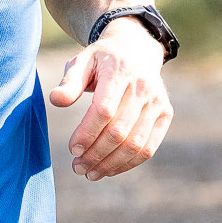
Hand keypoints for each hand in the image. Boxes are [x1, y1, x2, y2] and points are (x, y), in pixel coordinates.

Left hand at [47, 24, 172, 179]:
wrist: (136, 49)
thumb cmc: (102, 60)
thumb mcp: (82, 62)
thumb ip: (70, 82)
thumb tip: (56, 100)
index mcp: (120, 70)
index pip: (104, 110)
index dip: (87, 133)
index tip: (72, 149)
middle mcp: (144, 86)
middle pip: (119, 131)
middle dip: (96, 154)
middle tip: (77, 167)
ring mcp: (158, 101)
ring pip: (135, 144)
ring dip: (110, 164)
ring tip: (90, 173)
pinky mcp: (165, 114)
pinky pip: (148, 147)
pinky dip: (128, 164)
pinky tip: (108, 170)